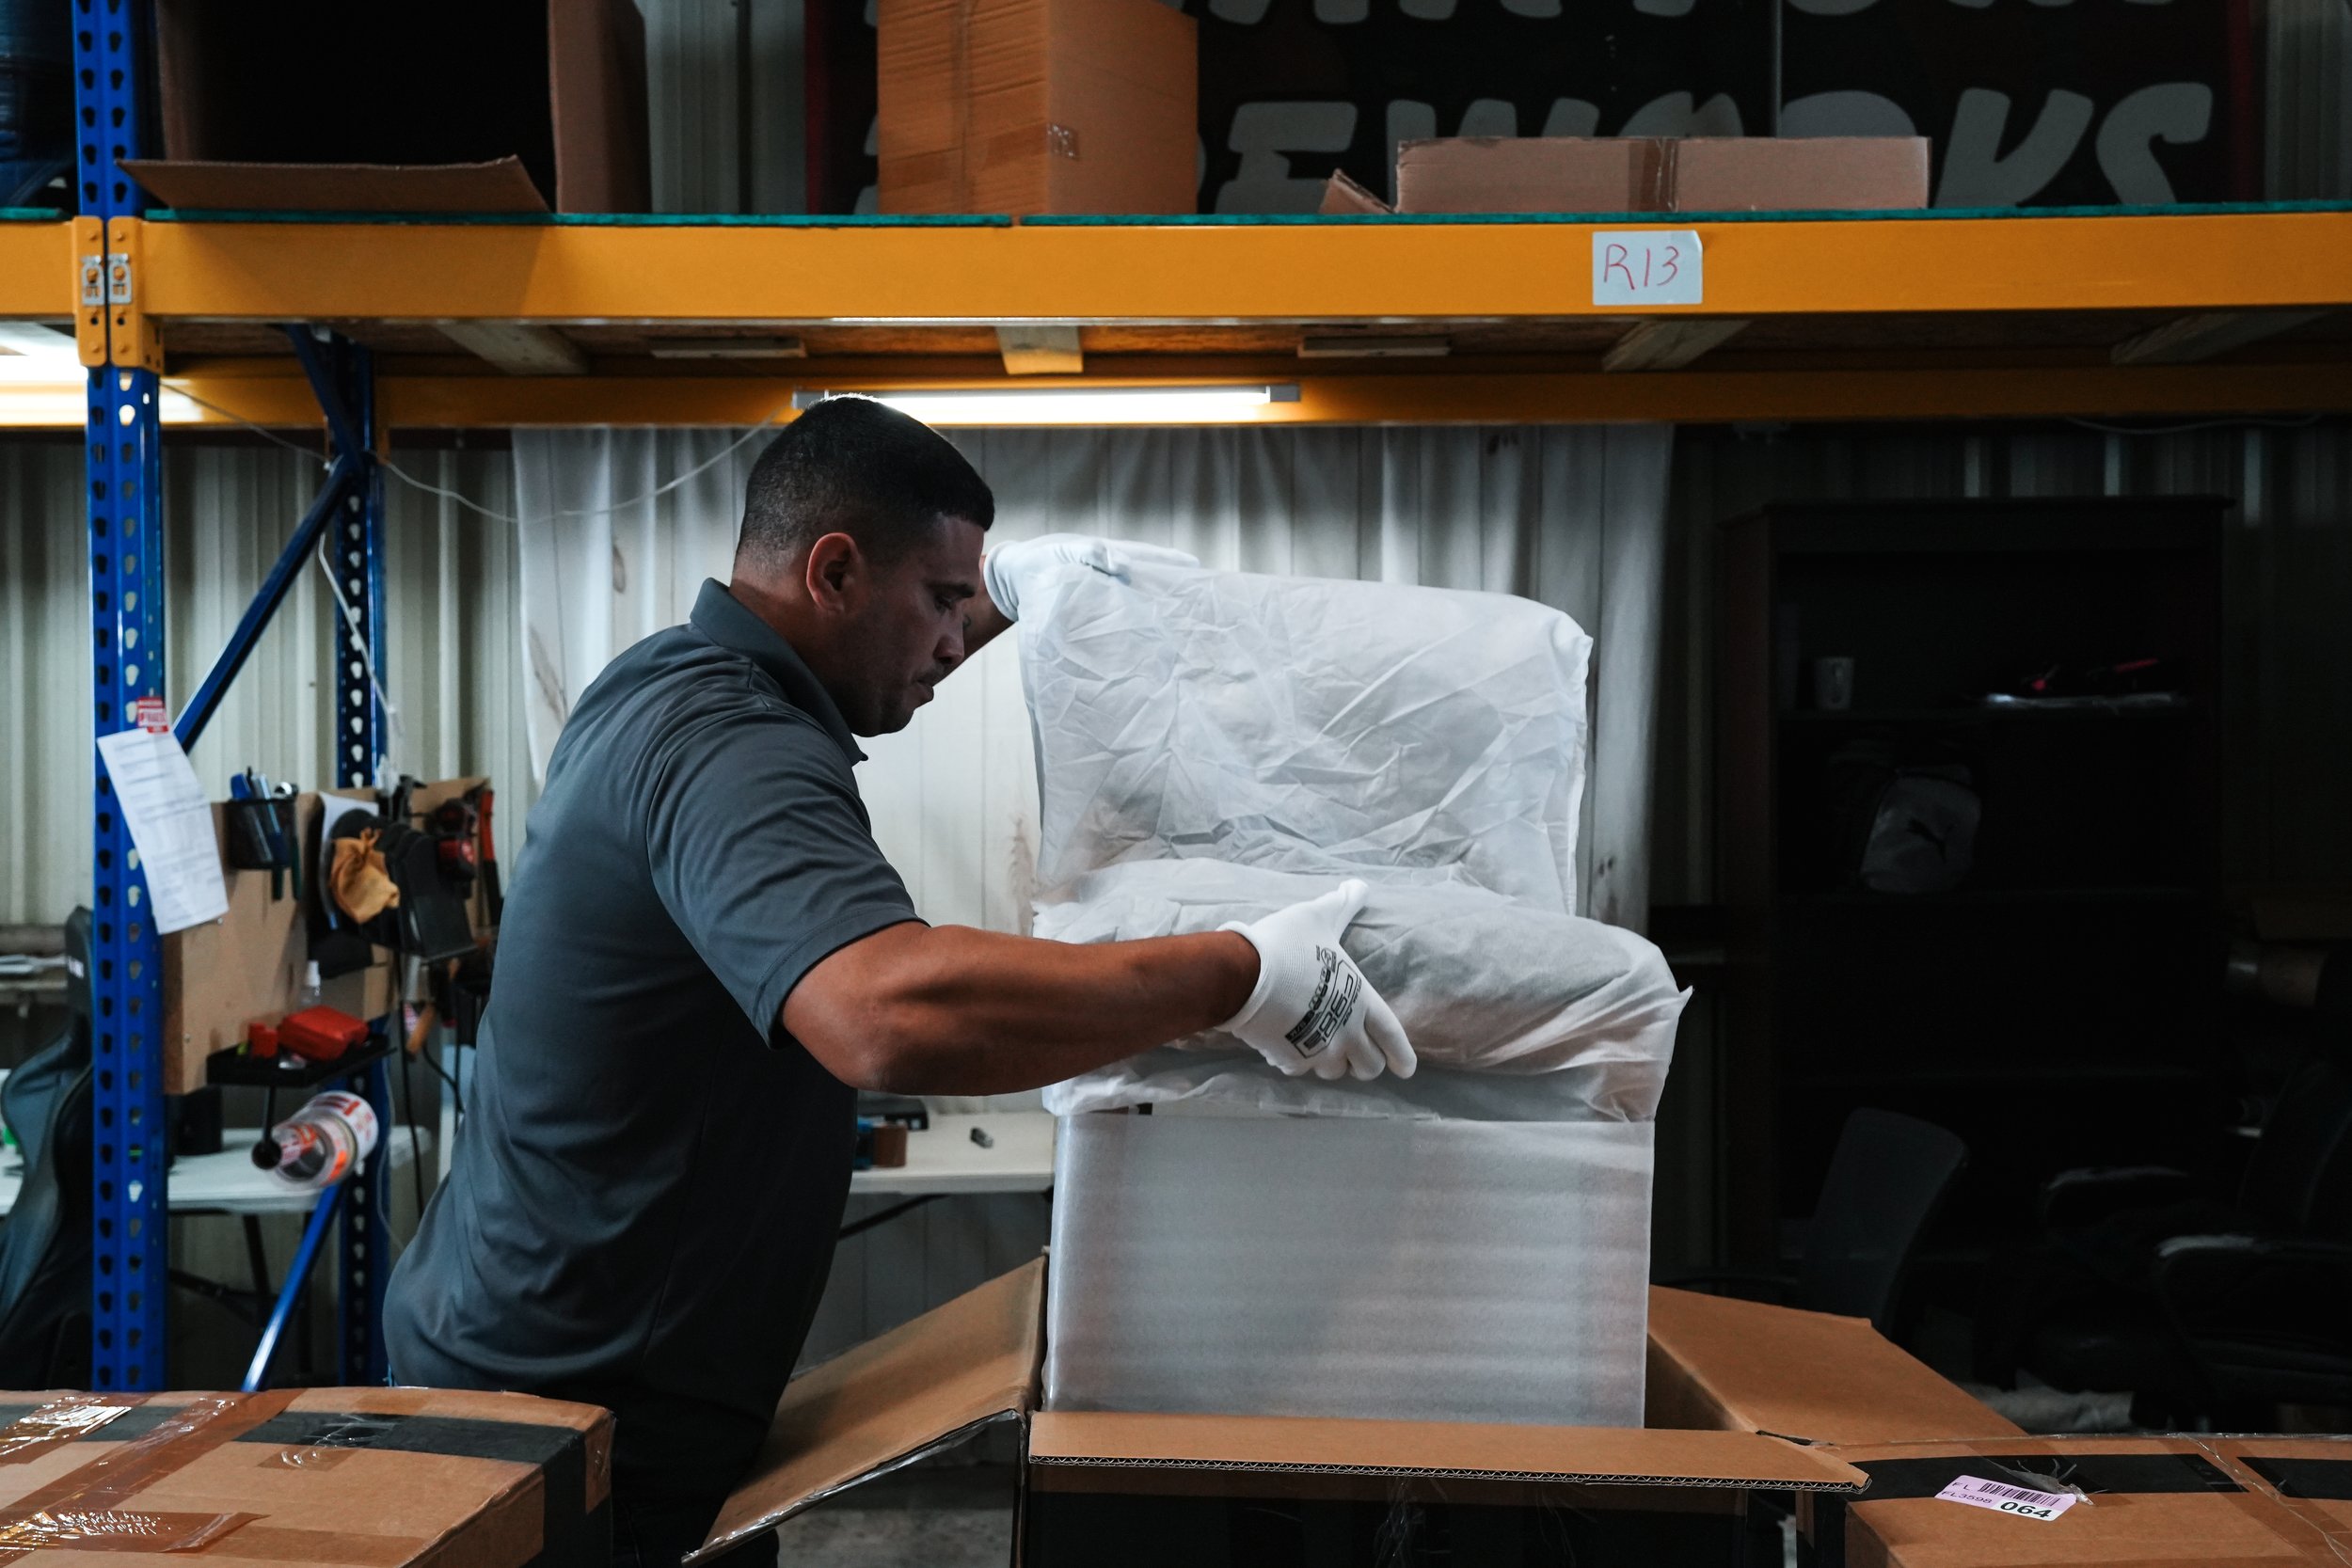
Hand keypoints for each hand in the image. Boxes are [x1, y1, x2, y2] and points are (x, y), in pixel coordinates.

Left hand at [981, 533, 1200, 621]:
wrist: (1013, 579)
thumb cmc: (1040, 559)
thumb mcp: (1066, 551)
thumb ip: (1094, 554)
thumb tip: (1125, 567)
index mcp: (1118, 557)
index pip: (1159, 560)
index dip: (1180, 570)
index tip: (1203, 580)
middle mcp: (1119, 577)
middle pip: (1155, 586)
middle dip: (1174, 600)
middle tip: (1199, 618)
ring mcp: (1109, 597)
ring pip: (1140, 607)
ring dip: (1156, 619)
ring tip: (1179, 638)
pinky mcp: (1095, 616)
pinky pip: (1121, 624)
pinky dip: (1134, 633)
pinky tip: (1143, 650)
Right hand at [1217, 880, 1416, 1082]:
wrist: (1242, 974)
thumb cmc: (1288, 944)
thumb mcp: (1319, 916)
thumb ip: (1343, 904)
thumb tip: (1359, 886)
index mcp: (1360, 1001)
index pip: (1392, 1037)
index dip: (1402, 1055)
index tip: (1406, 1070)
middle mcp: (1346, 1033)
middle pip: (1368, 1066)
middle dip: (1365, 1060)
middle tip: (1354, 1049)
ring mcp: (1317, 1050)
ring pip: (1335, 1072)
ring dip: (1332, 1062)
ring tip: (1321, 1045)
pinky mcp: (1288, 1059)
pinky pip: (1300, 1070)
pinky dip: (1298, 1061)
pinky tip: (1288, 1046)